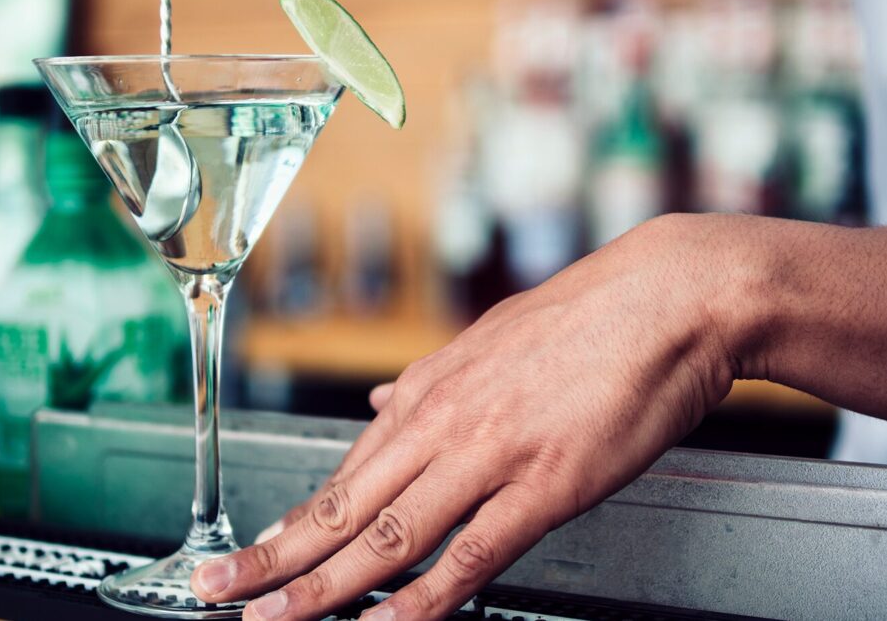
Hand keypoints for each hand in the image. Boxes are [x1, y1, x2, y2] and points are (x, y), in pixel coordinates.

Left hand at [190, 213, 746, 619]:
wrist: (666, 298)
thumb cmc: (589, 317)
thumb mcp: (491, 340)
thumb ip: (432, 379)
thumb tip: (386, 399)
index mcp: (433, 389)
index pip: (348, 470)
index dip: (295, 520)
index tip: (256, 550)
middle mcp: (446, 422)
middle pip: (347, 505)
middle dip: (276, 558)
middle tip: (220, 589)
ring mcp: (491, 455)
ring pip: (389, 535)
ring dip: (323, 588)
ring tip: (274, 619)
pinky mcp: (544, 486)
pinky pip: (470, 555)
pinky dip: (421, 601)